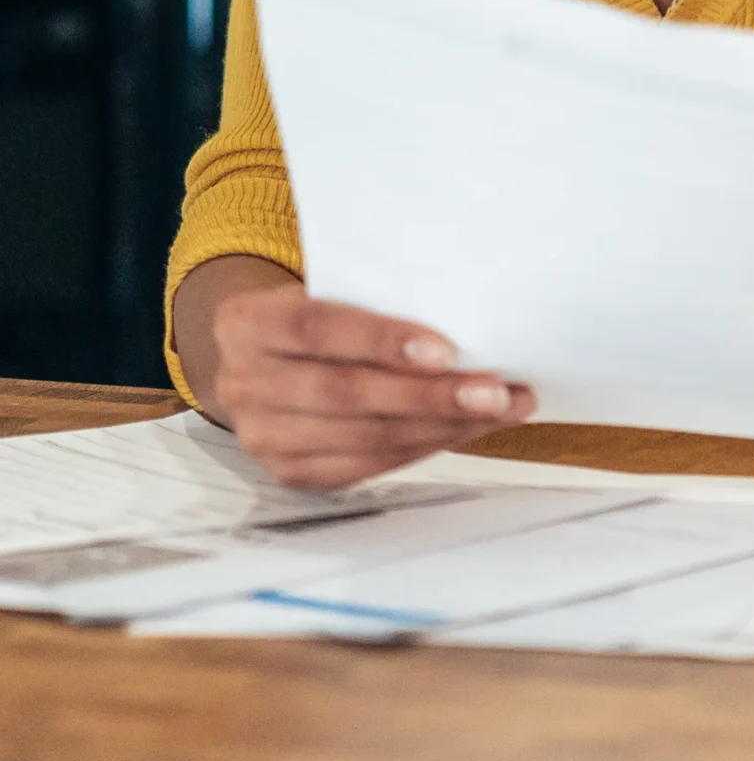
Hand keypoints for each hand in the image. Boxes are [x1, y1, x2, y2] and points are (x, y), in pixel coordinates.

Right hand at [178, 257, 534, 488]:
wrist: (265, 357)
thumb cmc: (318, 314)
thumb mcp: (328, 289)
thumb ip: (377, 300)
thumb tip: (469, 317)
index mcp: (247, 322)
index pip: (318, 329)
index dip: (383, 340)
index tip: (446, 350)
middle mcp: (245, 383)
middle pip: (346, 393)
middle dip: (430, 395)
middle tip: (496, 391)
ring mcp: (263, 436)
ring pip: (363, 436)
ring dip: (441, 426)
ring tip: (500, 409)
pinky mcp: (290, 471)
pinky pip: (366, 466)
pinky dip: (423, 447)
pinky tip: (465, 429)